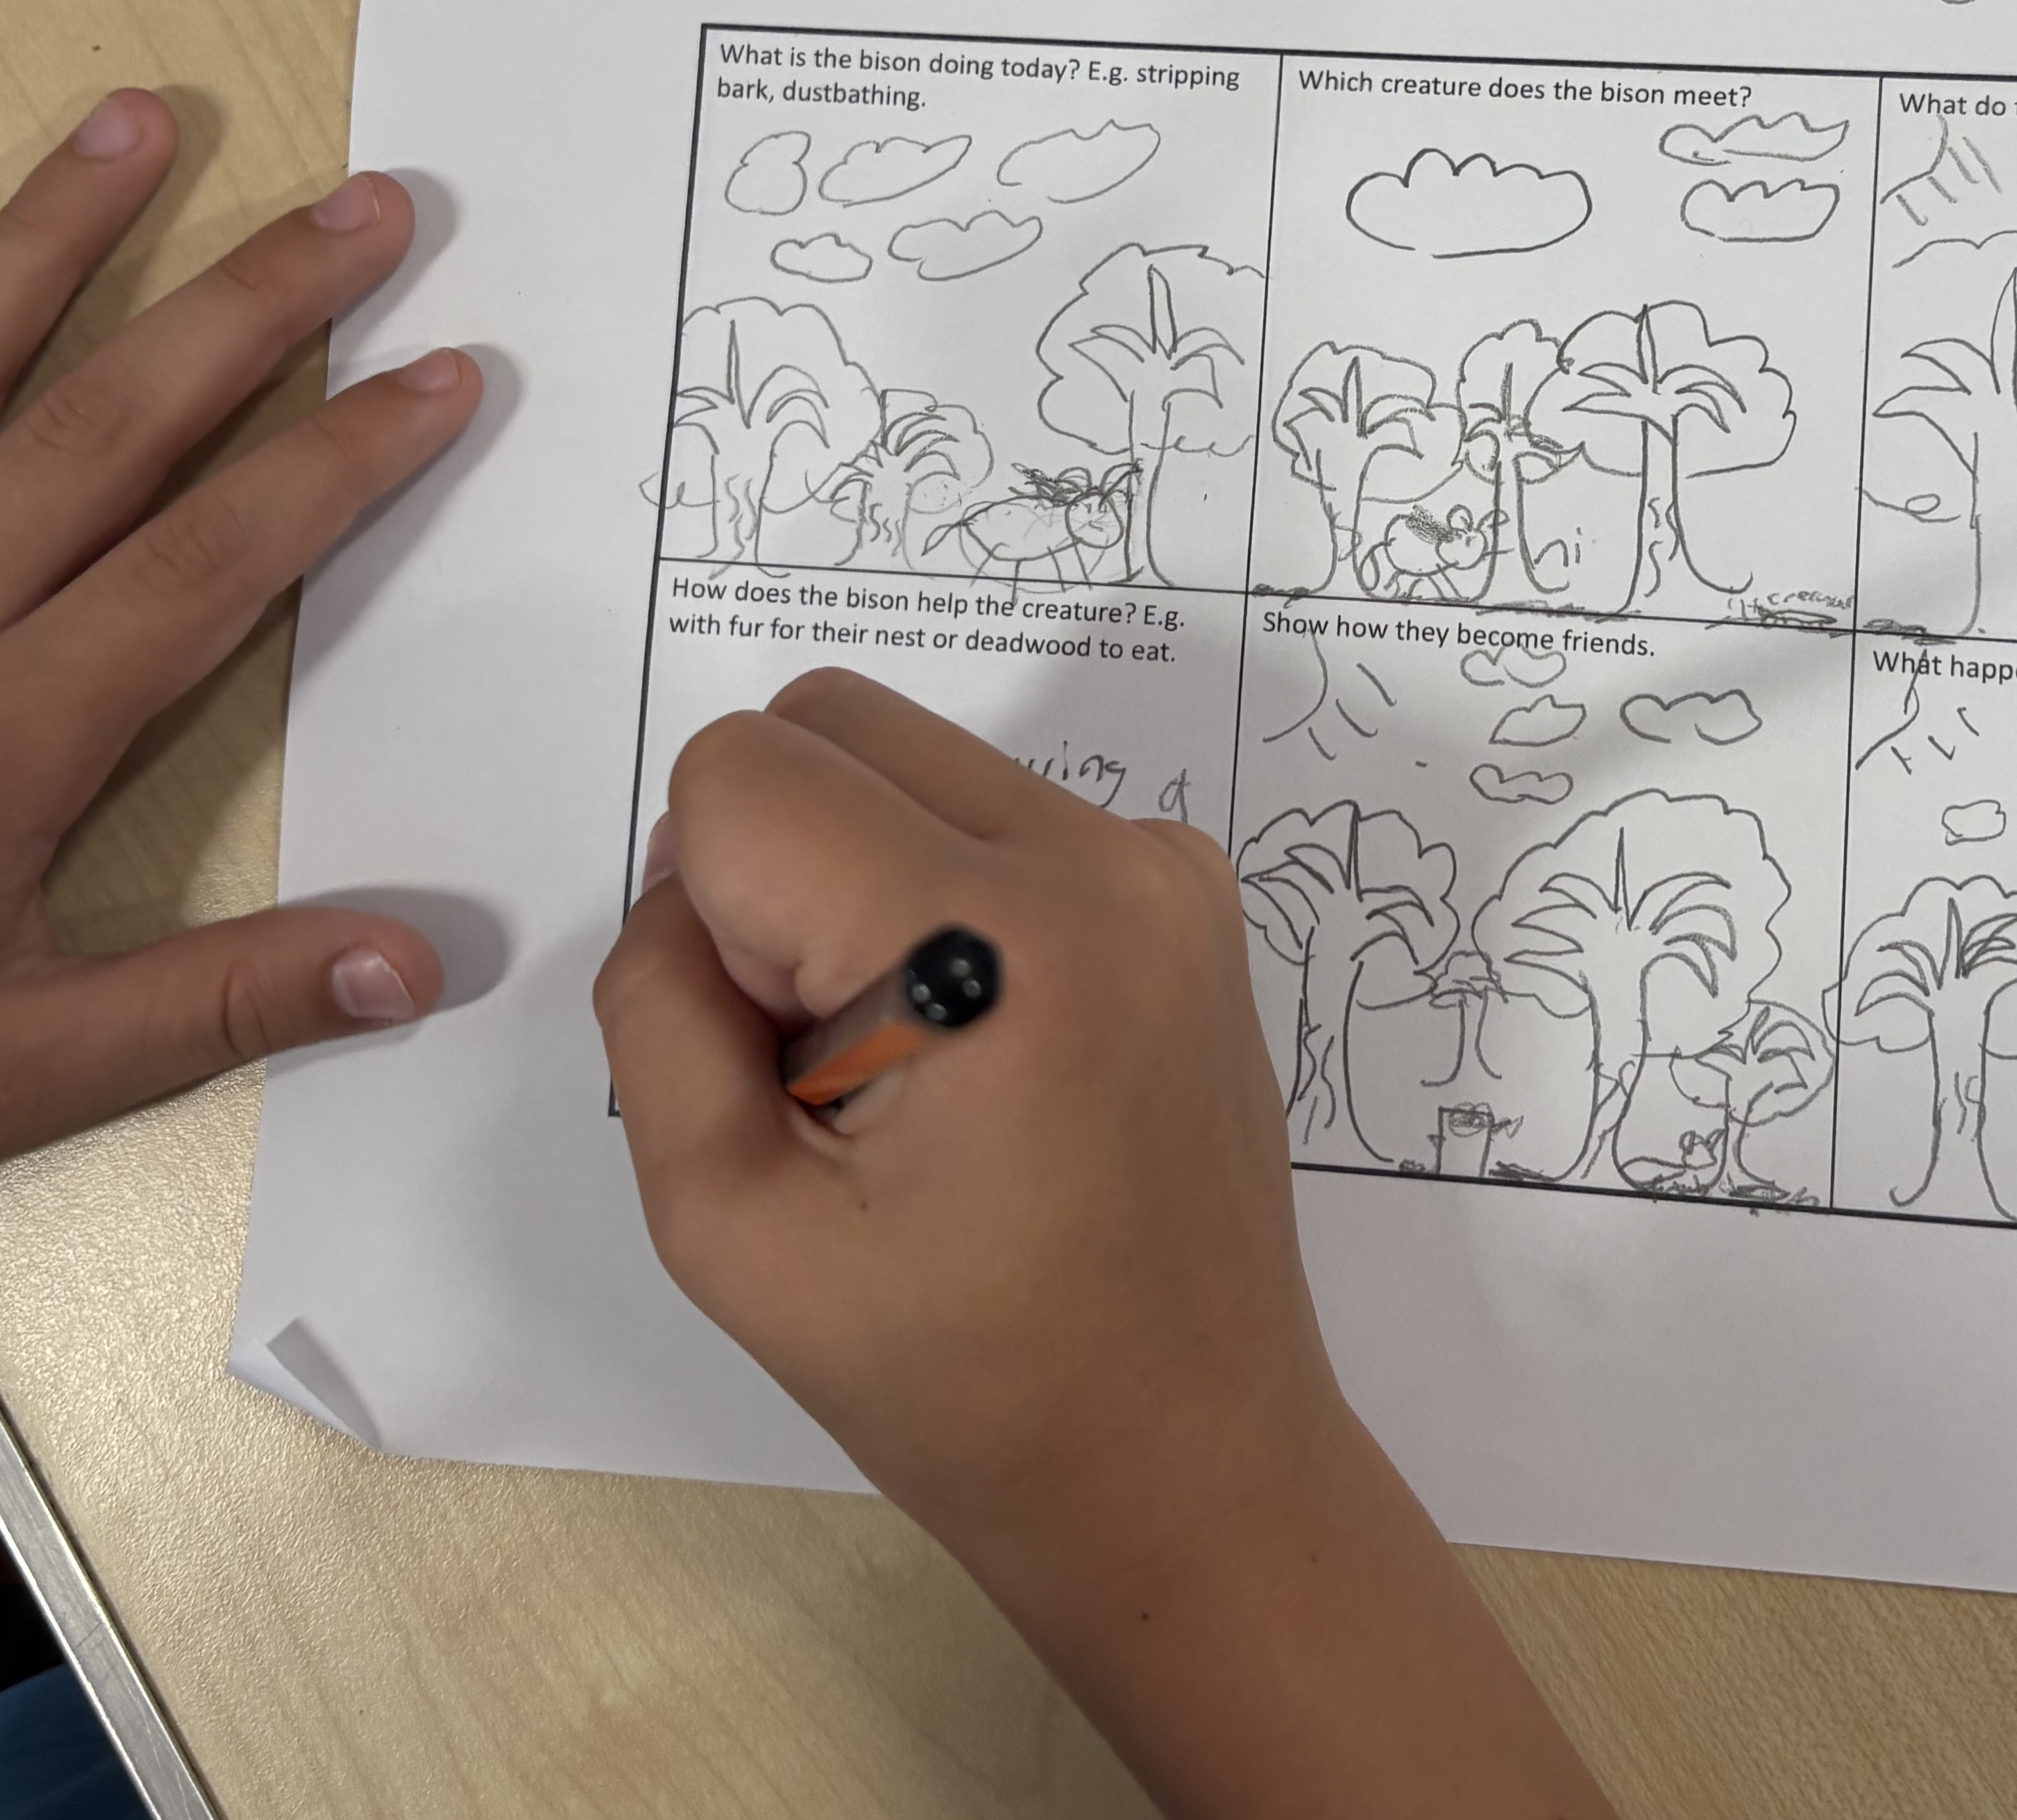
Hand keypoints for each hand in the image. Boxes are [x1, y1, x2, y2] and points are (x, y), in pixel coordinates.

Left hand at [0, 90, 479, 1156]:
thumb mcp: (14, 1066)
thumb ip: (210, 1003)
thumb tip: (416, 961)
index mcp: (6, 737)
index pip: (214, 559)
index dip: (340, 461)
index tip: (437, 375)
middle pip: (108, 423)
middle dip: (250, 306)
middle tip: (364, 209)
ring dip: (51, 232)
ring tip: (138, 117)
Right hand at [596, 669, 1616, 1819]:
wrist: (1184, 1456)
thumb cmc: (960, 1380)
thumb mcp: (723, 1223)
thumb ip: (661, 1011)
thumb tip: (690, 886)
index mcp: (993, 941)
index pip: (743, 777)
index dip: (709, 917)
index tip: (784, 1062)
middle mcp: (1102, 862)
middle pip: (832, 726)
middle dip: (777, 870)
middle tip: (833, 1061)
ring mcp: (1167, 868)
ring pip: (915, 764)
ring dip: (861, 883)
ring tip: (917, 1070)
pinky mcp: (1189, 895)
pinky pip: (1003, 817)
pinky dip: (948, 899)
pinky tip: (988, 1057)